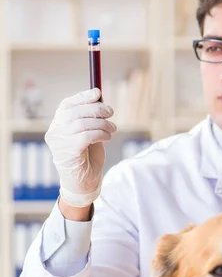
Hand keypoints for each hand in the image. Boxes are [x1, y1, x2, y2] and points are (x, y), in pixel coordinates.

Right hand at [45, 88, 115, 206]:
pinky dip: (101, 134)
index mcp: (57, 126)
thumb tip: (100, 99)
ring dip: (102, 123)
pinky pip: (87, 136)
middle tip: (111, 112)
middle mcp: (55, 132)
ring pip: (82, 123)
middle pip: (75, 112)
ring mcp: (59, 143)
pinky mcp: (68, 152)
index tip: (98, 92)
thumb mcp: (89, 134)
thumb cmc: (86, 158)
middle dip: (96, 109)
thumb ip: (90, 118)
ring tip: (112, 128)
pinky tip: (107, 137)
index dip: (82, 97)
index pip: (67, 105)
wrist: (83, 184)